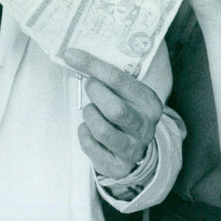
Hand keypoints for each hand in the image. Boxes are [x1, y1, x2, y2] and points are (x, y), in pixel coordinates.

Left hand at [63, 48, 161, 178]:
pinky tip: (90, 129)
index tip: (71, 55)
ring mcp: (133, 149)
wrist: (137, 149)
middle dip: (95, 94)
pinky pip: (90, 146)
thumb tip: (73, 55)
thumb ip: (108, 77)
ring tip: (92, 111)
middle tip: (91, 87)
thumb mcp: (127, 92)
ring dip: (89, 115)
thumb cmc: (126, 112)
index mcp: (149, 103)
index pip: (119, 79)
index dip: (92, 65)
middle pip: (115, 109)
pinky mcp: (118, 166)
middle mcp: (145, 127)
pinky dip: (84, 133)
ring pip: (102, 129)